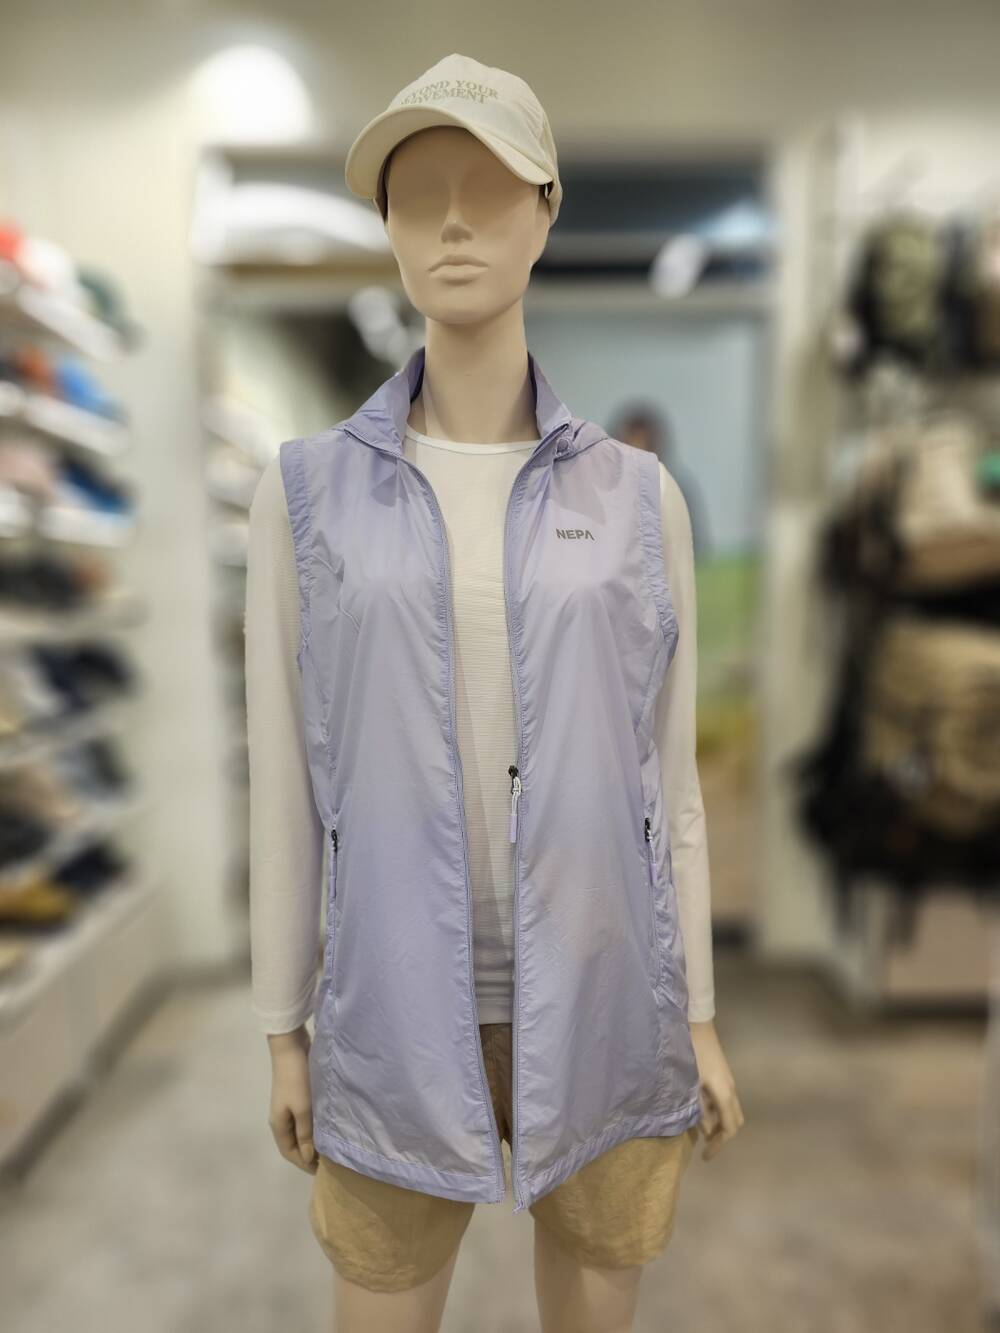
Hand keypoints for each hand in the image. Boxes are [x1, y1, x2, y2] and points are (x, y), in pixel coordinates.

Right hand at [267, 1024, 317, 1173]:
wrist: (291, 1048)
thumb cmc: (297, 1080)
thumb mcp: (303, 1110)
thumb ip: (306, 1134)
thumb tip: (308, 1157)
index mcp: (278, 1125)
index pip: (290, 1153)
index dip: (304, 1164)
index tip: (322, 1172)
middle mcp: (281, 1118)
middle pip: (293, 1144)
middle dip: (308, 1154)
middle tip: (328, 1162)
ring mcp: (288, 1106)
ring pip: (299, 1131)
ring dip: (311, 1140)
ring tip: (329, 1147)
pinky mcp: (296, 1096)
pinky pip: (304, 1119)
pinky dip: (313, 1127)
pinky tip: (325, 1126)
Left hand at [688, 1018, 742, 1160]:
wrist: (694, 1022)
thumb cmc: (689, 1052)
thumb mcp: (689, 1084)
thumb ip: (698, 1109)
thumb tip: (705, 1129)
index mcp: (724, 1093)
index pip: (729, 1128)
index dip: (719, 1145)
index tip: (705, 1156)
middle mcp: (731, 1088)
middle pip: (735, 1120)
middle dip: (722, 1135)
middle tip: (706, 1144)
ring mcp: (728, 1079)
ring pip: (730, 1109)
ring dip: (719, 1122)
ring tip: (699, 1128)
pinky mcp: (722, 1073)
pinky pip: (724, 1099)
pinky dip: (716, 1110)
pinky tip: (700, 1109)